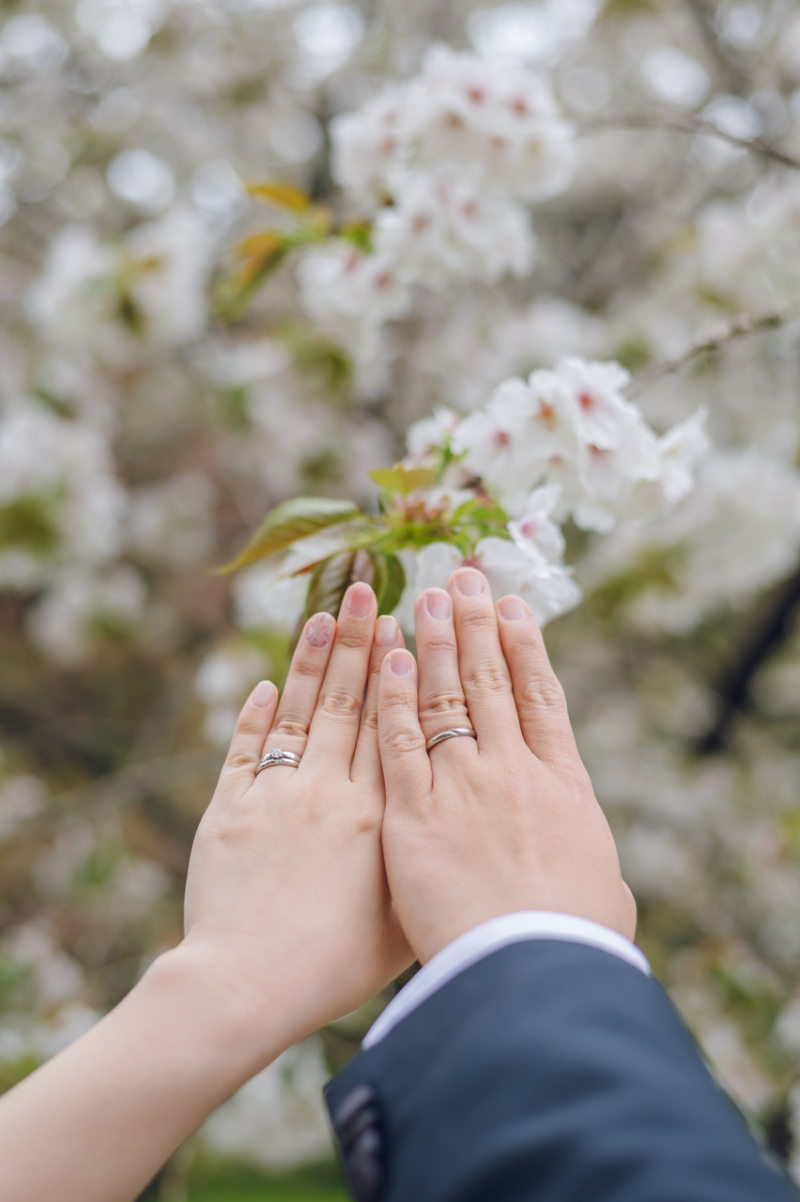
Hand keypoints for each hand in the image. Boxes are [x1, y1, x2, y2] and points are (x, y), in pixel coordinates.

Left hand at [177, 582, 411, 1060]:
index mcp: (375, 814)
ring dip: (310, 662)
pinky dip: (252, 716)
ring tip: (324, 615)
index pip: (391, 726)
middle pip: (345, 703)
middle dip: (360, 644)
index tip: (406, 627)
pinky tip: (261, 686)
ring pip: (297, 713)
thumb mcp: (403, 923)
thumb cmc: (333, 967)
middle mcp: (326, 790)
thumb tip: (454, 831)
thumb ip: (427, 868)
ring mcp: (273, 795)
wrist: (246, 984)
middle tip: (369, 591)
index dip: (398, 672)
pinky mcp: (229, 811)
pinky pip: (244, 751)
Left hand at [376, 567, 635, 964]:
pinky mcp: (407, 816)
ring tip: (424, 597)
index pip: (540, 697)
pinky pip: (395, 743)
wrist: (525, 977)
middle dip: (474, 624)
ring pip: (441, 698)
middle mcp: (510, 772)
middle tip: (462, 577)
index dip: (525, 646)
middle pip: (488, 682)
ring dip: (432, 643)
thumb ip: (581, 853)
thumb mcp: (601, 891)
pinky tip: (387, 661)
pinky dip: (391, 698)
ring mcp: (458, 788)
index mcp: (562, 786)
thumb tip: (584, 850)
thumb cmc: (572, 944)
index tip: (513, 607)